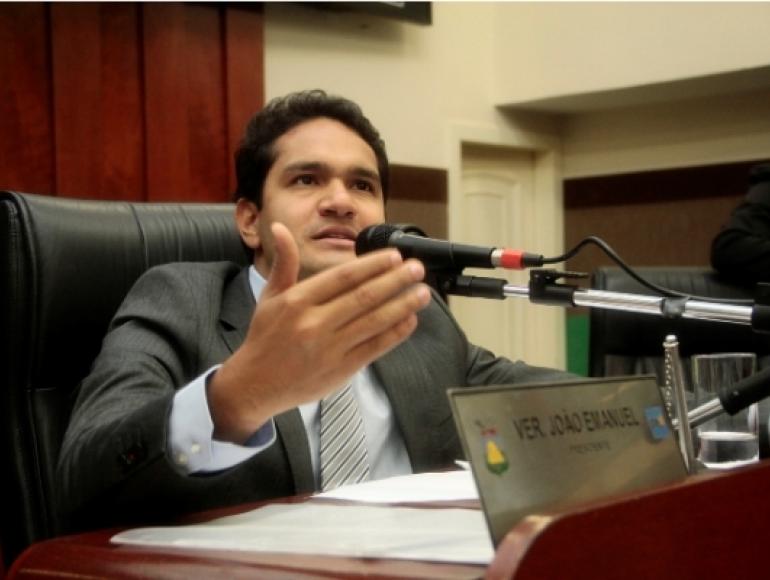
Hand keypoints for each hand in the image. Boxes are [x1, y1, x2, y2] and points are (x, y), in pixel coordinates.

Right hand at [208, 222, 430, 442]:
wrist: (255, 385)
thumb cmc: (265, 337)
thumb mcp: (270, 297)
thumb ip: (284, 263)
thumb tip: (282, 228)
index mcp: (297, 301)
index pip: (343, 277)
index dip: (372, 265)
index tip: (394, 256)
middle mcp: (314, 323)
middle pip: (364, 297)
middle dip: (395, 281)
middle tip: (417, 268)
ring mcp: (330, 348)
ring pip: (374, 322)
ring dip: (403, 305)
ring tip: (423, 292)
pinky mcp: (341, 370)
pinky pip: (375, 347)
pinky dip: (395, 333)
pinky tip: (410, 319)